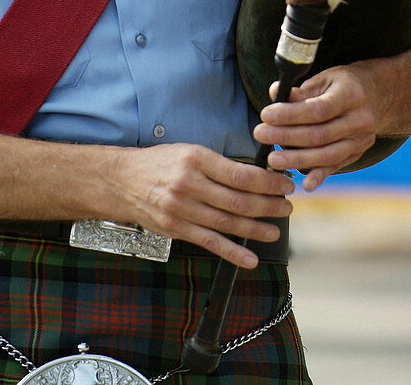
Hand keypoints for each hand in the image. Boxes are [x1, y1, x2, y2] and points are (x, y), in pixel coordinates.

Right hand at [114, 143, 293, 268]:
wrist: (123, 181)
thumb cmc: (161, 163)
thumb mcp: (190, 151)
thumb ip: (219, 165)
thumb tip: (256, 176)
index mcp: (196, 158)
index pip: (241, 174)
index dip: (268, 182)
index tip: (284, 184)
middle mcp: (189, 183)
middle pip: (238, 200)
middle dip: (268, 206)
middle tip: (287, 207)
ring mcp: (182, 209)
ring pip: (227, 222)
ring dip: (256, 229)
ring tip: (276, 230)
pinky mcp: (176, 229)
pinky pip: (210, 243)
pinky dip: (232, 253)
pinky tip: (251, 259)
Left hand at [253, 65, 380, 190]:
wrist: (377, 95)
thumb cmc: (342, 84)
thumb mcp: (324, 78)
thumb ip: (300, 89)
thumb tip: (274, 93)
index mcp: (351, 95)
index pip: (318, 109)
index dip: (290, 114)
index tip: (266, 115)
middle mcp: (360, 120)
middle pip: (319, 135)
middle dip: (286, 137)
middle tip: (260, 135)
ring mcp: (361, 140)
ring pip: (327, 155)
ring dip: (297, 159)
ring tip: (273, 159)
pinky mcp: (358, 153)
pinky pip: (336, 166)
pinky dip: (320, 175)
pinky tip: (305, 184)